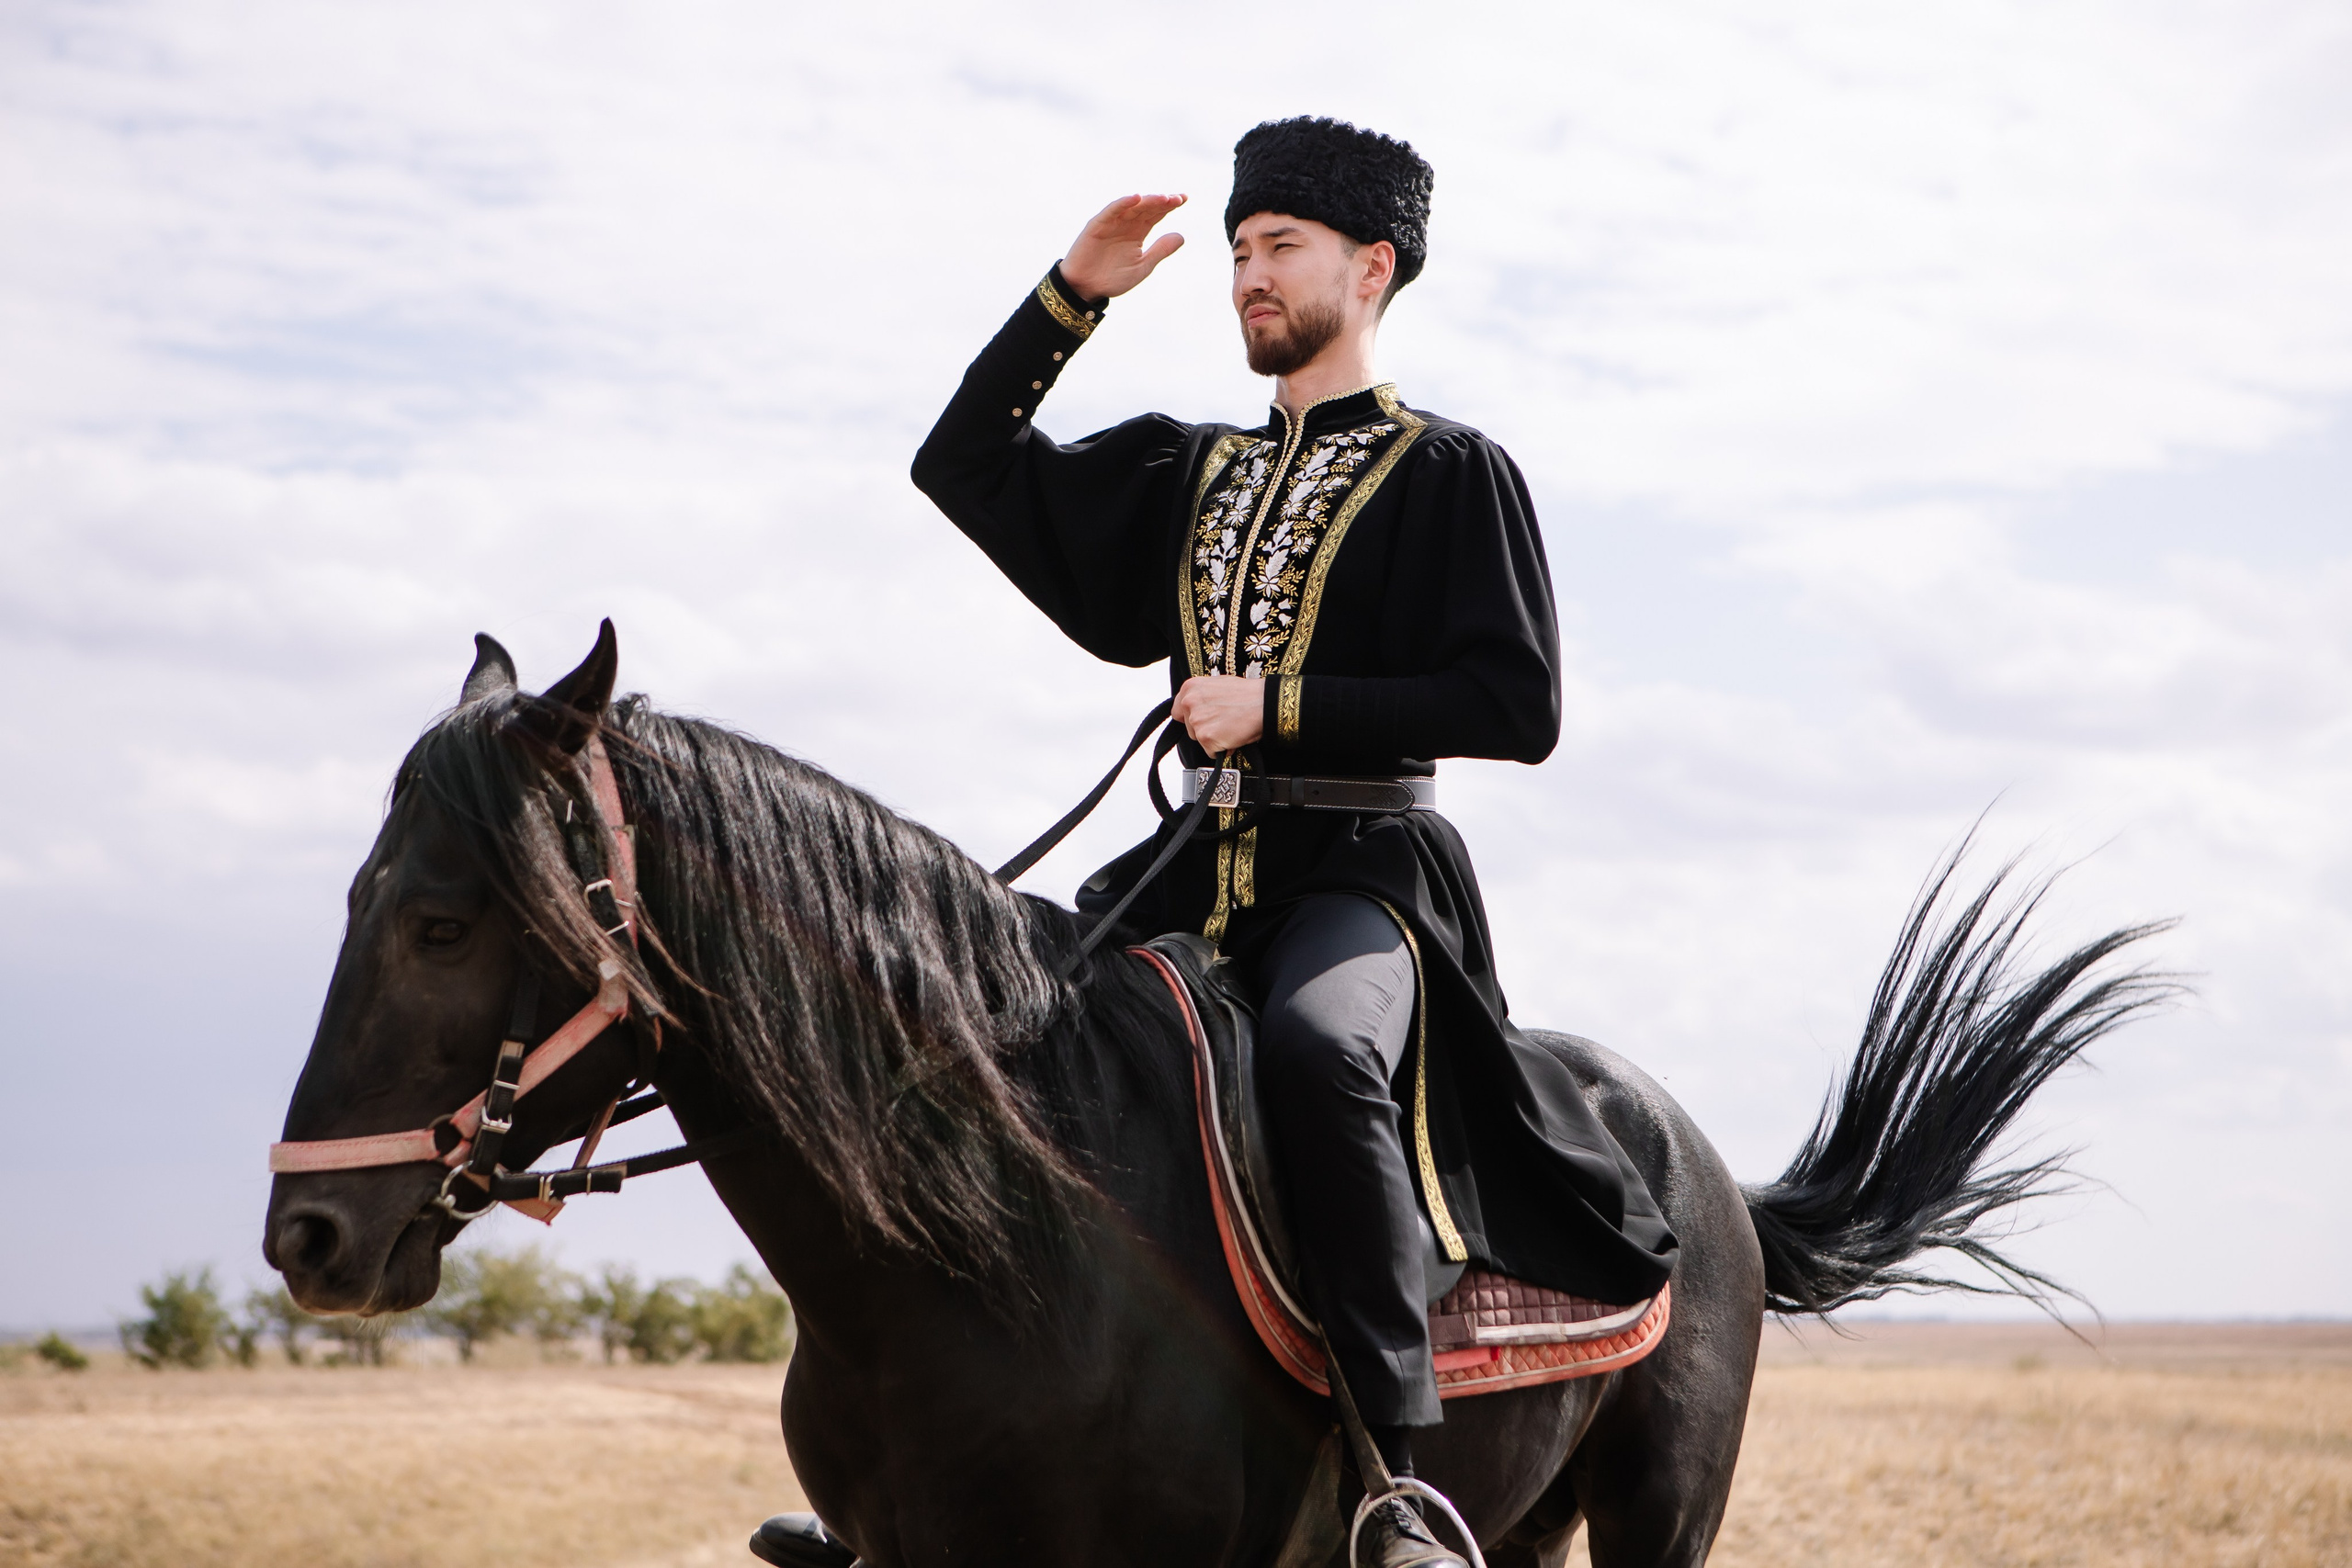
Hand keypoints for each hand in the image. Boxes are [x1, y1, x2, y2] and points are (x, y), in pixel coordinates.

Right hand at [1061, 194, 1186, 300]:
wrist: (1085, 289)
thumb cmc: (1112, 279)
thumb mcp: (1142, 266)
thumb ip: (1160, 250)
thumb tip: (1182, 236)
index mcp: (1137, 232)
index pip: (1156, 214)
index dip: (1169, 206)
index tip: (1184, 198)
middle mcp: (1126, 224)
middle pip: (1147, 207)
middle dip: (1162, 202)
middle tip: (1178, 198)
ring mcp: (1111, 222)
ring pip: (1132, 207)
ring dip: (1147, 201)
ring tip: (1163, 198)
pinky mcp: (1097, 225)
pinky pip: (1111, 211)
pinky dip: (1123, 203)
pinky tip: (1136, 198)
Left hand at [1172, 675, 1262, 754]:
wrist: (1265, 704)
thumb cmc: (1248, 694)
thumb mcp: (1219, 685)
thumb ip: (1202, 696)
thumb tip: (1197, 708)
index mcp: (1190, 687)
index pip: (1178, 711)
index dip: (1192, 718)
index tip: (1203, 720)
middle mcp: (1189, 702)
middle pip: (1189, 728)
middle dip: (1205, 729)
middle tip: (1224, 721)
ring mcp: (1196, 721)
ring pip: (1199, 740)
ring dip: (1213, 739)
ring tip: (1230, 727)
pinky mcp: (1206, 737)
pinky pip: (1209, 751)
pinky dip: (1221, 749)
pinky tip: (1232, 736)